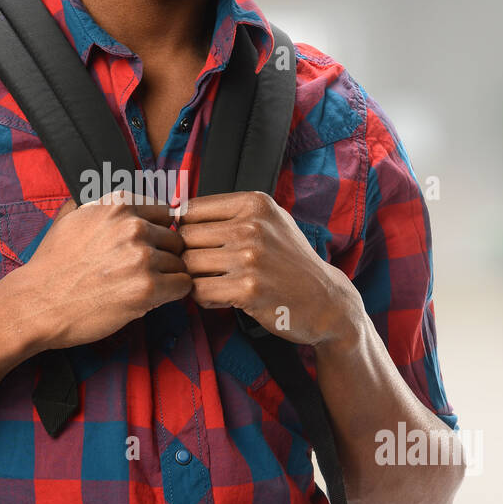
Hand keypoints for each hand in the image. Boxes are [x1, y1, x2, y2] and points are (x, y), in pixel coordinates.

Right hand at [16, 190, 192, 349]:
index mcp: (118, 205)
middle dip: (162, 255)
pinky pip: (183, 285)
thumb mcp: (72, 217)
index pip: (164, 213)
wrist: (37, 302)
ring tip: (137, 286)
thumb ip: (104, 205)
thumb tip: (128, 200)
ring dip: (165, 276)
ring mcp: (142, 256)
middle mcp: (133, 225)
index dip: (155, 233)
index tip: (143, 248)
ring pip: (179, 263)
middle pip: (174, 238)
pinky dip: (172, 293)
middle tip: (138, 272)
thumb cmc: (53, 265)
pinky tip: (150, 298)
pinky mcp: (148, 287)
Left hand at [175, 190, 361, 345]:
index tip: (197, 246)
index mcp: (255, 203)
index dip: (186, 231)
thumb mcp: (269, 222)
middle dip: (188, 257)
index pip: (191, 209)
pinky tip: (222, 298)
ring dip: (194, 279)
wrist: (326, 300)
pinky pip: (200, 291)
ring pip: (189, 264)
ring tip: (214, 284)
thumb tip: (176, 211)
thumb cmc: (290, 262)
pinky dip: (204, 298)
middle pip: (185, 237)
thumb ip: (230, 214)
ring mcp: (250, 257)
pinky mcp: (248, 288)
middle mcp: (252, 226)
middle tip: (204, 271)